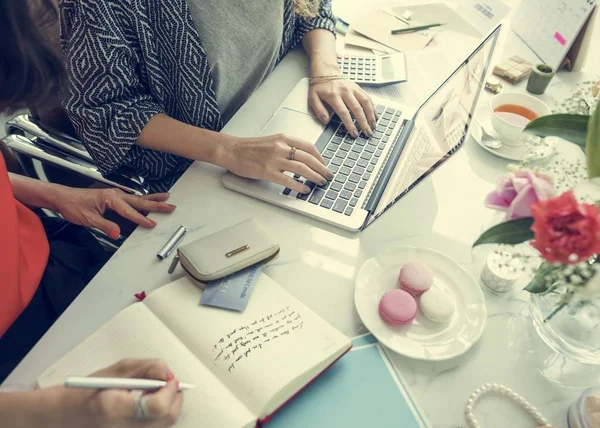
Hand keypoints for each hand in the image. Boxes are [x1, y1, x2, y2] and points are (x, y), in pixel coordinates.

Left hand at [54, 187, 175, 238]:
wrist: (62, 198)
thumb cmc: (73, 206)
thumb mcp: (87, 219)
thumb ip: (104, 225)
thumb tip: (117, 234)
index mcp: (111, 199)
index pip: (129, 211)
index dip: (141, 218)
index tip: (152, 224)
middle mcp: (115, 195)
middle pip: (139, 201)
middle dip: (156, 204)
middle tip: (171, 206)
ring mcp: (115, 195)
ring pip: (138, 198)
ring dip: (153, 199)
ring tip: (166, 198)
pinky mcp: (113, 198)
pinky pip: (132, 200)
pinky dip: (143, 200)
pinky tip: (148, 201)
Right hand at [62, 359, 181, 427]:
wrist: (67, 415)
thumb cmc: (89, 392)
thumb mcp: (118, 371)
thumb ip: (148, 369)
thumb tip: (169, 375)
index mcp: (114, 408)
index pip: (157, 406)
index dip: (170, 390)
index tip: (171, 379)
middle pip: (166, 419)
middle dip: (174, 398)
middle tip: (170, 385)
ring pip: (164, 425)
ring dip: (167, 406)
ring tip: (153, 394)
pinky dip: (158, 416)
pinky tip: (147, 406)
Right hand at [224, 134, 333, 193]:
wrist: (231, 150)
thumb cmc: (249, 147)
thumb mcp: (271, 141)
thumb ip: (286, 147)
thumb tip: (301, 157)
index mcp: (283, 138)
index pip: (308, 146)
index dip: (319, 157)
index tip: (324, 164)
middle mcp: (281, 147)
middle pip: (308, 158)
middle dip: (322, 168)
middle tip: (328, 176)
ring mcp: (274, 160)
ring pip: (302, 169)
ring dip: (314, 177)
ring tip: (320, 183)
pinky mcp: (267, 172)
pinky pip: (288, 180)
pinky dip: (299, 185)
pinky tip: (304, 189)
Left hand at [308, 79, 376, 137]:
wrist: (326, 72)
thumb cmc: (319, 87)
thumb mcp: (313, 98)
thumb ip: (319, 110)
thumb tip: (326, 121)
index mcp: (334, 96)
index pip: (344, 112)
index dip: (350, 124)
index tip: (354, 133)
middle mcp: (345, 91)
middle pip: (357, 109)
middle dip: (364, 122)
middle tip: (367, 133)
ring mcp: (353, 89)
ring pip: (366, 102)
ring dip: (371, 115)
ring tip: (373, 126)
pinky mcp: (358, 88)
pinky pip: (368, 98)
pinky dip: (373, 107)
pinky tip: (375, 116)